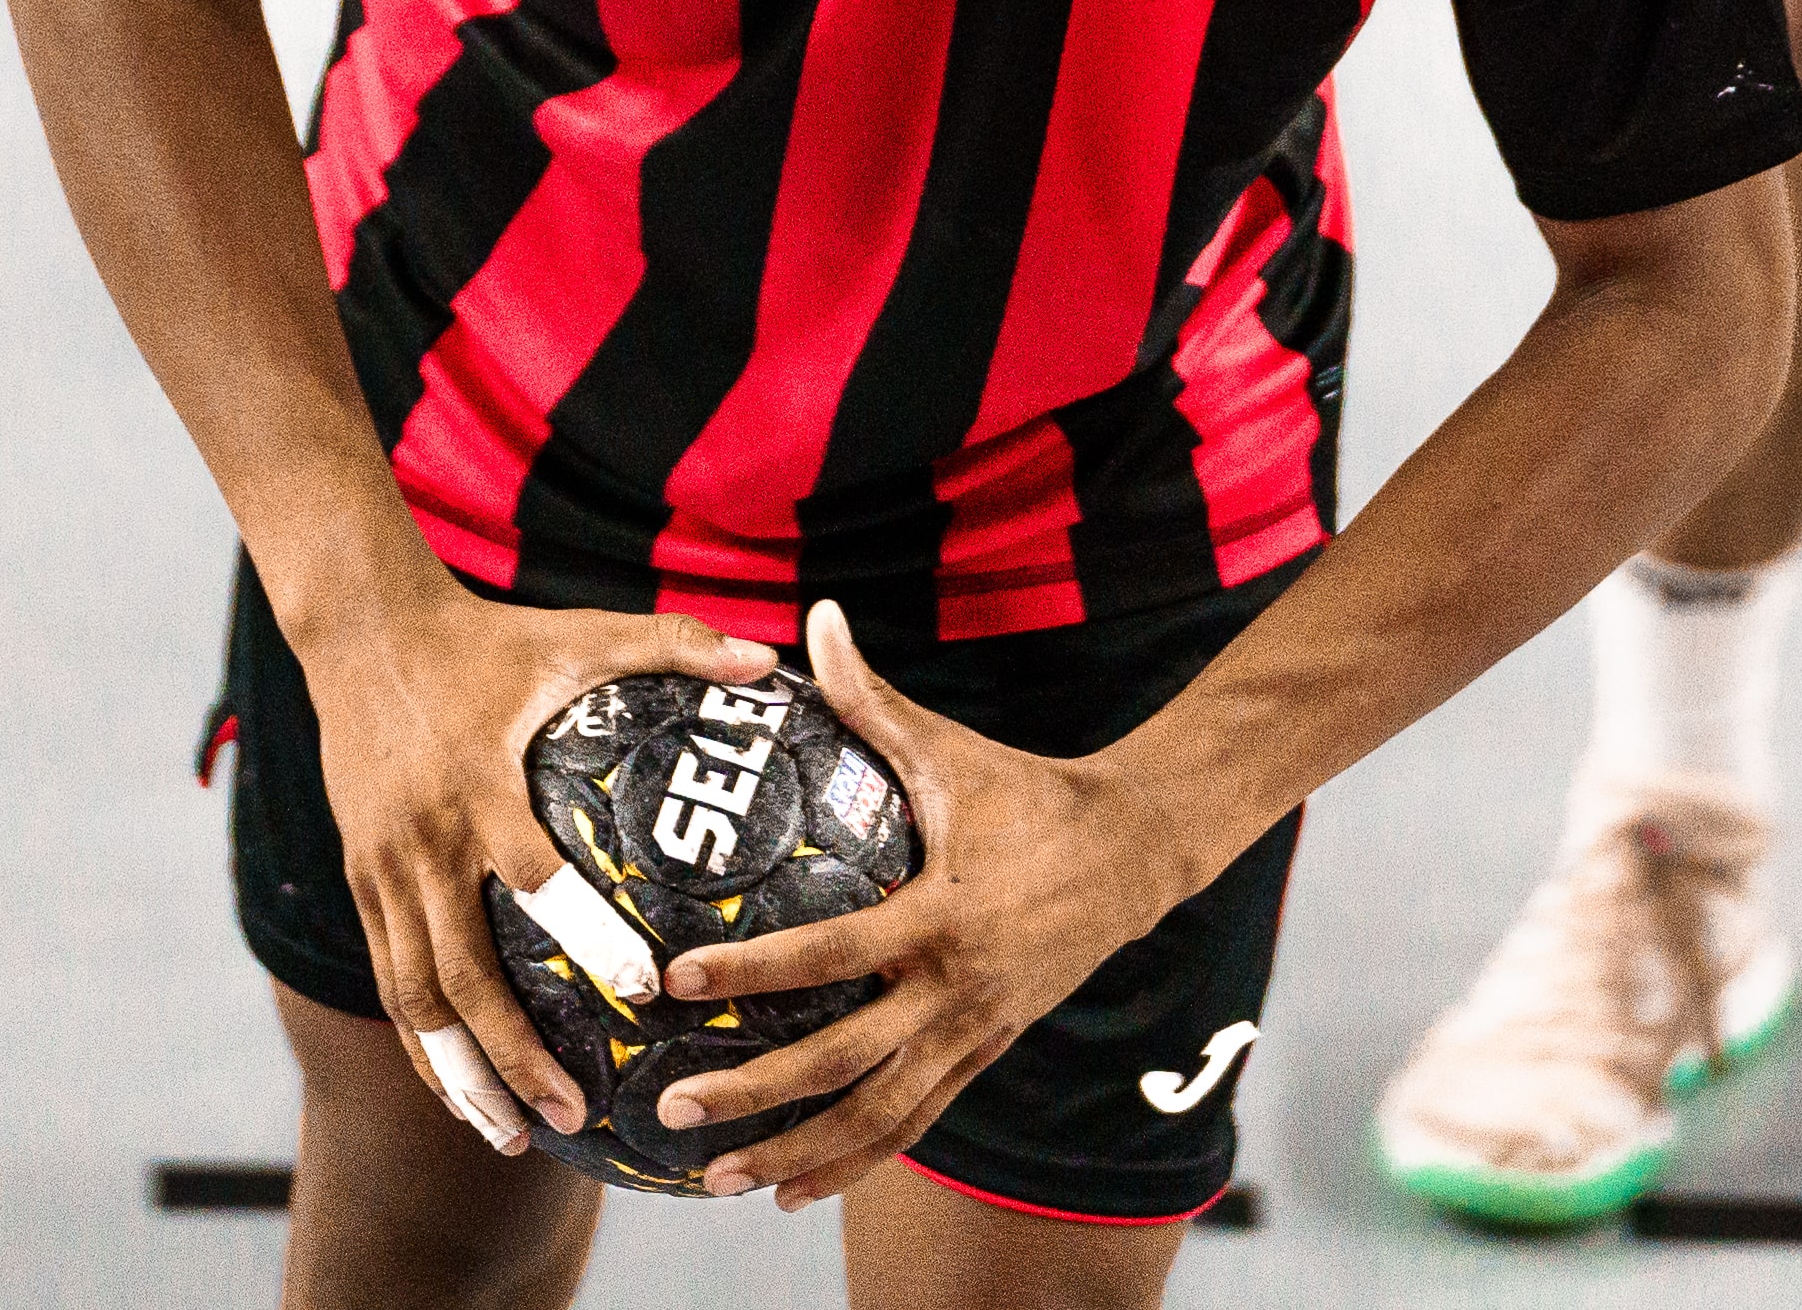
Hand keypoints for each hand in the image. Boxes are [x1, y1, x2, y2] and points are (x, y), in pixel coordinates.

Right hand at [304, 565, 777, 1148]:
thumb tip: (769, 654)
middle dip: (513, 1057)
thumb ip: (674, 641)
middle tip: (575, 1113)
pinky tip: (462, 1090)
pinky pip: (389, 979)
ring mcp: (382, 867)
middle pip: (460, 973)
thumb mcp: (579, 631)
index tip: (645, 988)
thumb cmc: (488, 634)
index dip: (586, 934)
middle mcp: (423, 838)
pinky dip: (422, 1045)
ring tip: (512, 1137)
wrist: (362, 628)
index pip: (533, 874)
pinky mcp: (359, 879)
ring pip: (414, 998)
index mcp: (478, 781)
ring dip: (459, 1076)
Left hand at [652, 598, 1181, 1207]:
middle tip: (670, 1104)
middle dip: (752, 1090)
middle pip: (841, 1061)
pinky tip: (793, 1186)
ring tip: (717, 1181)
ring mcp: (972, 1033)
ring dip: (795, 1150)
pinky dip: (853, 1162)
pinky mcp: (984, 1055)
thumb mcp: (949, 748)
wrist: (1132, 855)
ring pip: (875, 1114)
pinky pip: (913, 1124)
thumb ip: (872, 695)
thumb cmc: (1027, 793)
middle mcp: (954, 990)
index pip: (829, 953)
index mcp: (940, 913)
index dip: (751, 971)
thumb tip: (816, 616)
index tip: (676, 981)